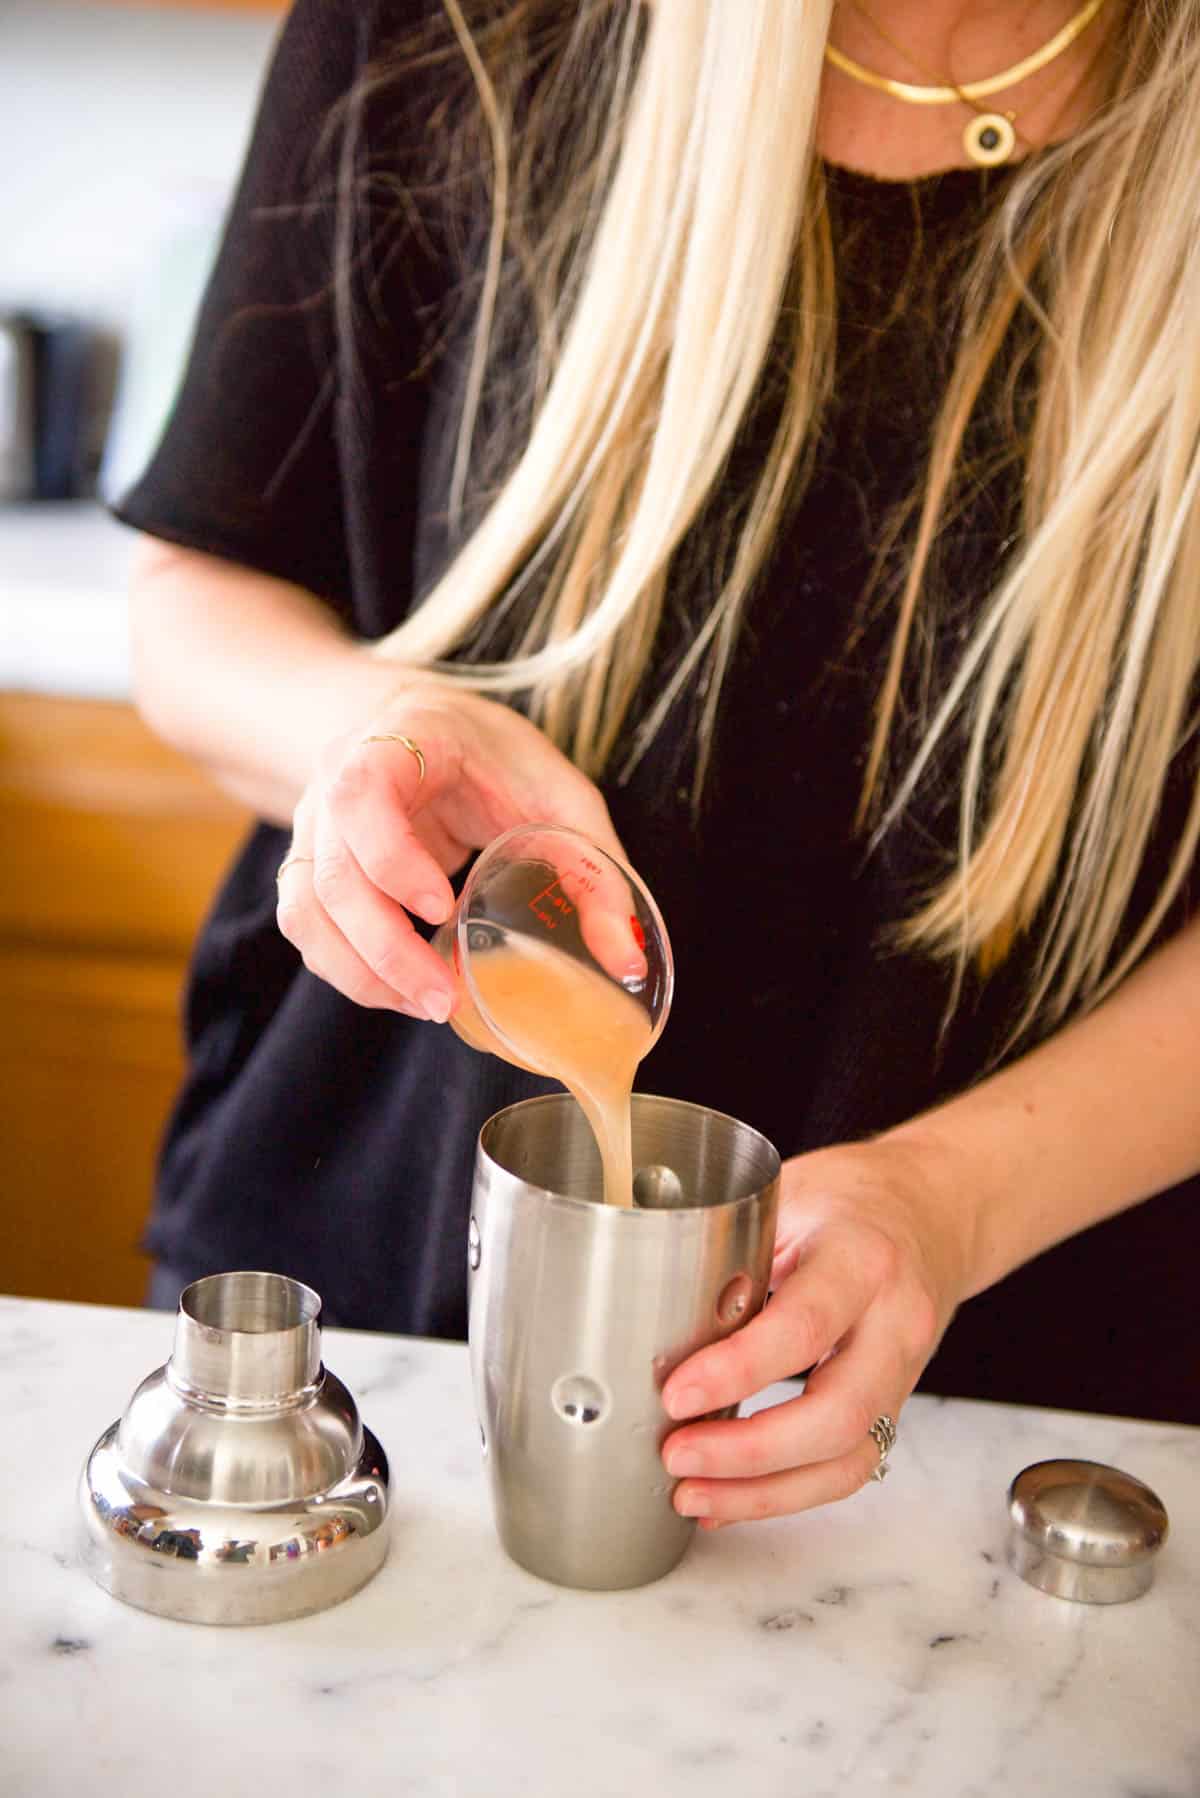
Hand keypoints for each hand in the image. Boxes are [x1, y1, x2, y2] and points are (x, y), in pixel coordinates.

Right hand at [274, 677, 626, 1018]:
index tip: (441, 907)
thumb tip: (626, 959)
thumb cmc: (493, 757)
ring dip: (361, 970)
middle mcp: (336, 781)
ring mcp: (316, 827)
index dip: (392, 857)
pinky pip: (306, 925)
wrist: (424, 726)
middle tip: (443, 997)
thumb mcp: (559, 793)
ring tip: (427, 1005)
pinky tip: (398, 991)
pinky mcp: (315, 867)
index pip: (362, 793)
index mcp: (394, 742)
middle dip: (384, 947)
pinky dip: (346, 969)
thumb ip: (593, 867)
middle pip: (332, 873)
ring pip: (308, 908)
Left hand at [660, 1132, 972, 1524]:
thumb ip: (733, 1251)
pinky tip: (730, 1499)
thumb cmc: (850, 1198)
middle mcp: (895, 1323)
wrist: (931, 1212)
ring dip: (763, 1492)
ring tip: (691, 1494)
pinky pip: (848, 1468)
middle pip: (835, 1414)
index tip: (675, 1392)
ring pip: (847, 1460)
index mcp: (862, 1258)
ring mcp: (902, 1374)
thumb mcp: (787, 1196)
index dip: (737, 1370)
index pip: (804, 1326)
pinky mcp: (893, 1407)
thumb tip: (650, 1311)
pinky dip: (786, 1494)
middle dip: (748, 1453)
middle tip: (675, 1454)